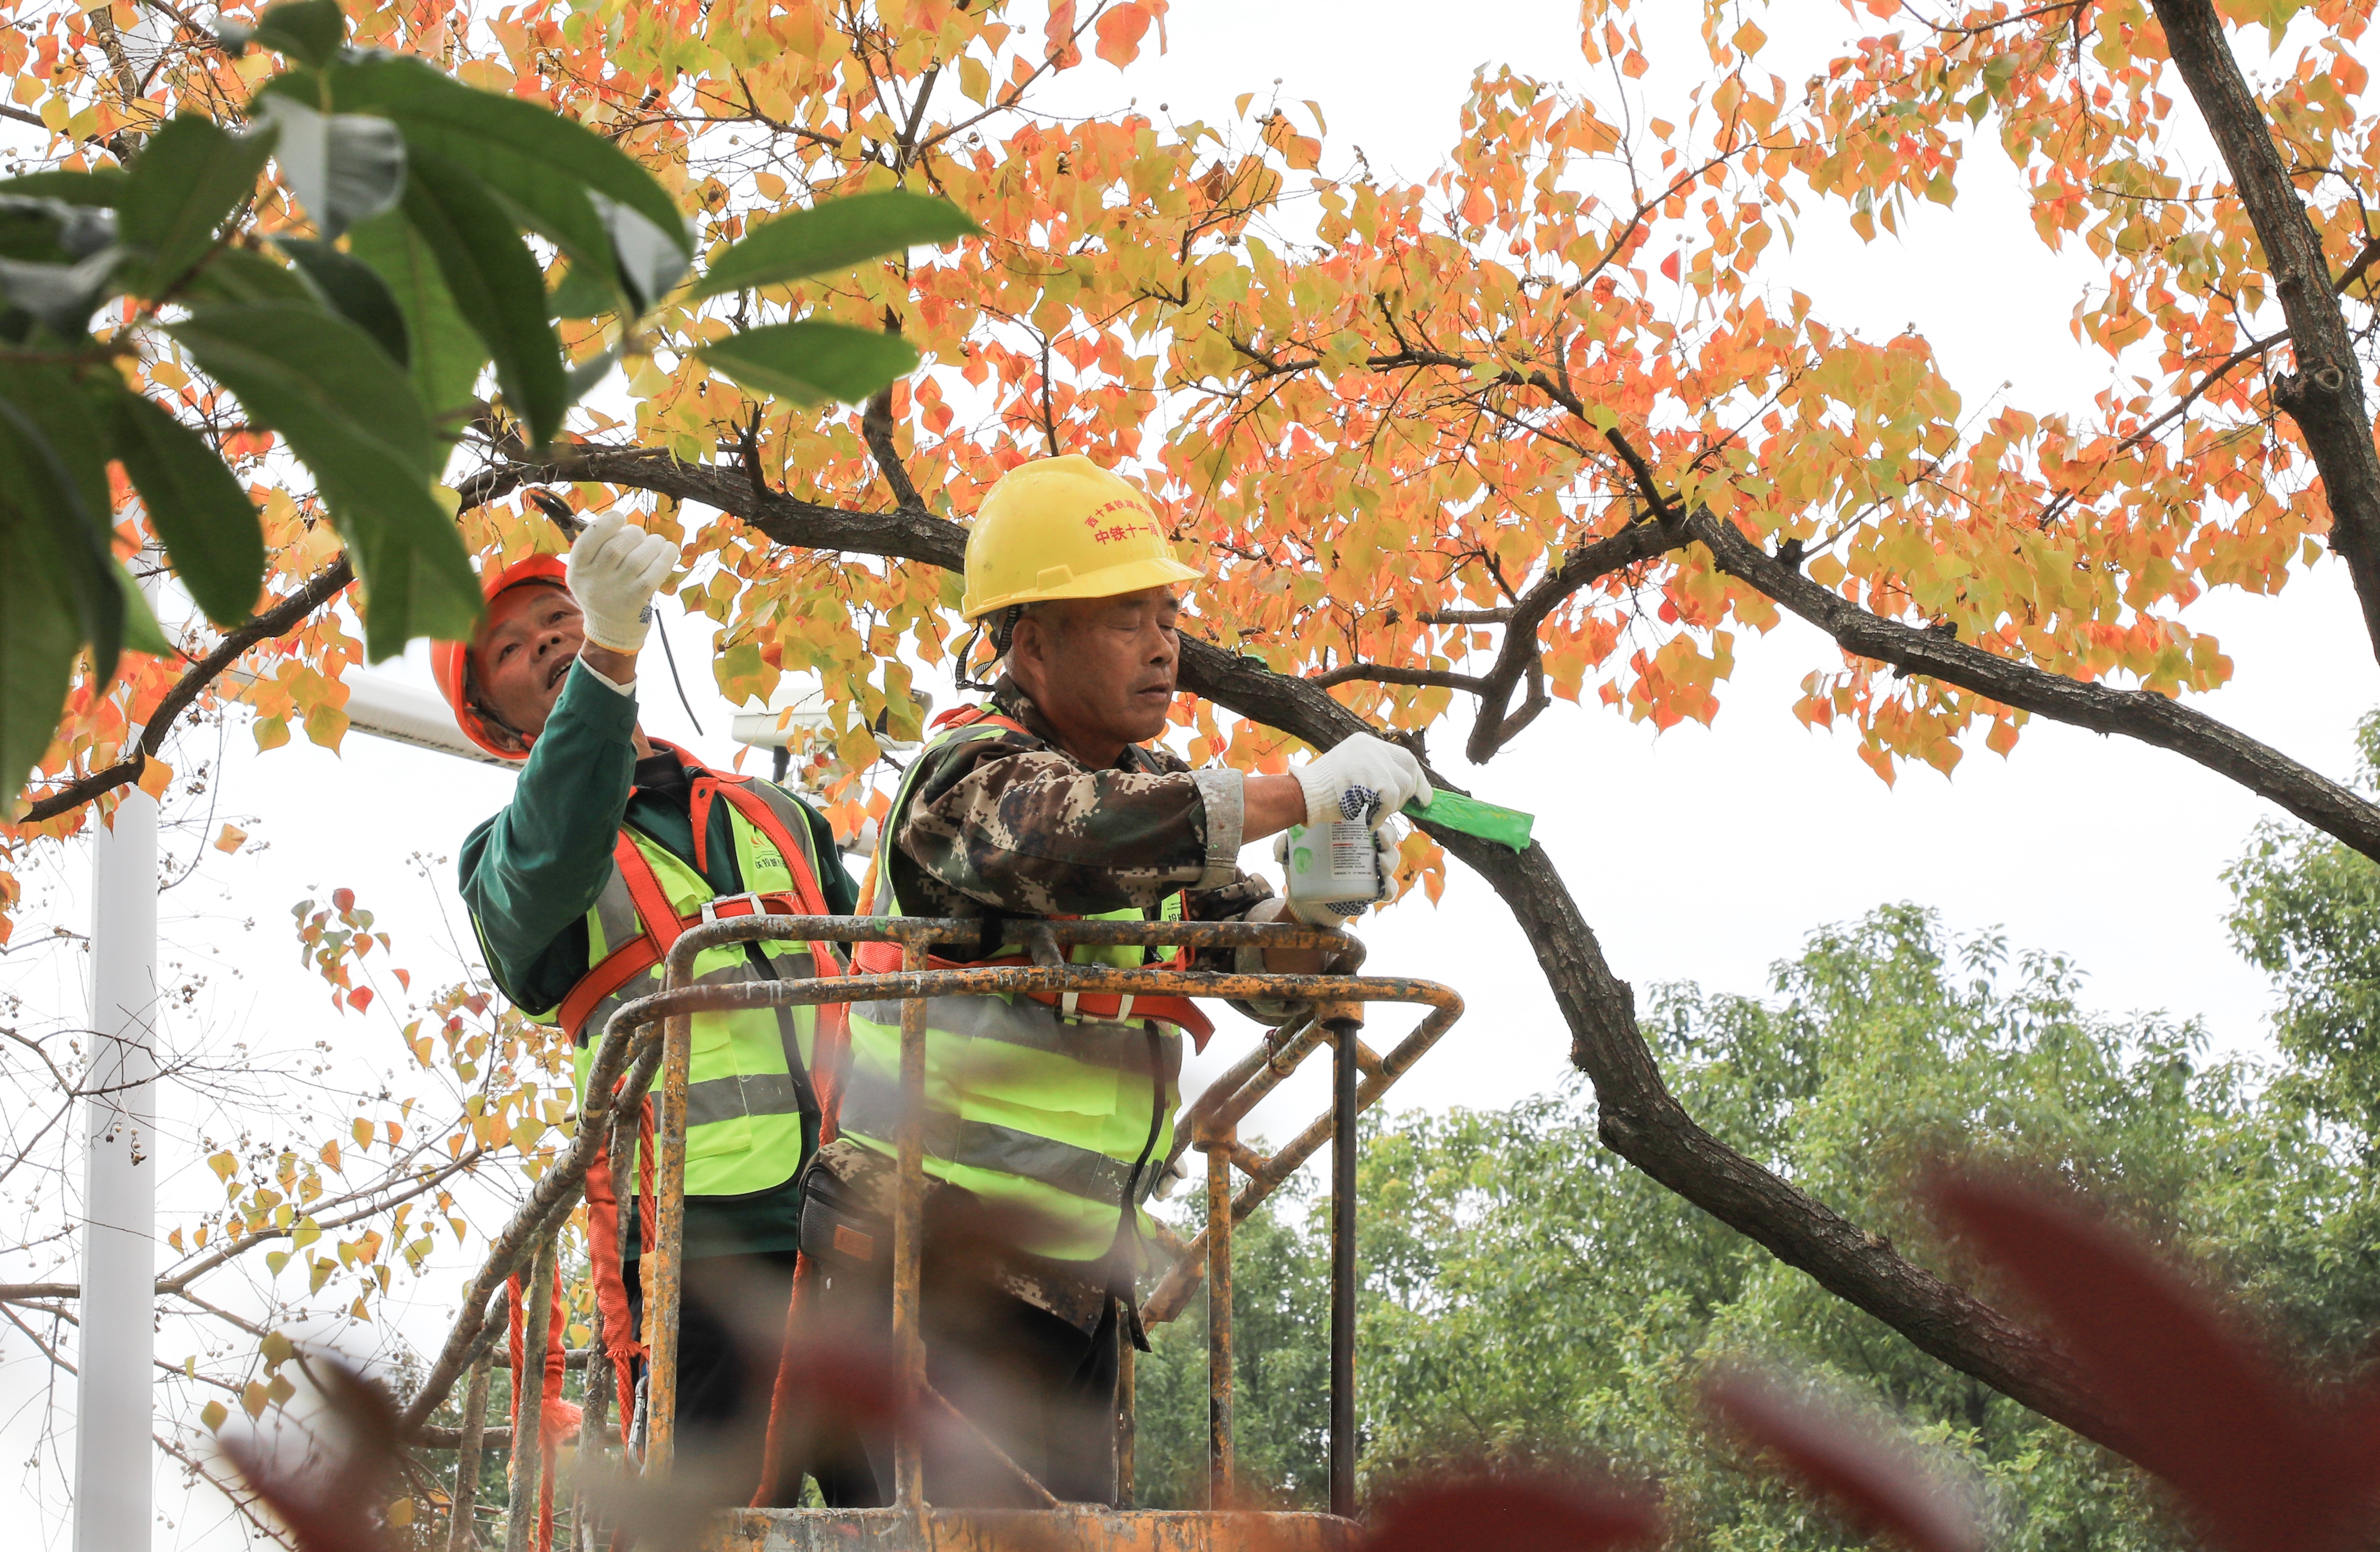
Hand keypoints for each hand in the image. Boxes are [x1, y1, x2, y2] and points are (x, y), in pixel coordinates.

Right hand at [565, 511, 677, 652]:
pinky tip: (670, 549)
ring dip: (653, 543)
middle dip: (634, 533)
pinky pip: (654, 572)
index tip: (619, 518)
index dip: (606, 523)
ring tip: (657, 544)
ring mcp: (616, 591)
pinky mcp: (637, 599)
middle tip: (640, 537)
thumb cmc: (603, 594)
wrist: (611, 633)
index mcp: (577, 570)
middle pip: (616, 546)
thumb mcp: (587, 575)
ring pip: (637, 557)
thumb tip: (621, 521)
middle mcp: (594, 581)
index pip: (588, 539)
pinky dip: (666, 556)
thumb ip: (596, 549)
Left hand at [1272, 821, 1399, 924]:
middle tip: (1378, 838)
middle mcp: (1367, 849)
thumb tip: (1282, 844)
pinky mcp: (1372, 891)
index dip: (1378, 816)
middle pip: (1389, 837)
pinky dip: (1388, 888)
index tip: (1369, 818)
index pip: (1372, 819)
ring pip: (1392, 860)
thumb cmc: (1304, 870)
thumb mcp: (1293, 855)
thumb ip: (1285, 846)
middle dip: (1388, 836)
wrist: (1306, 901)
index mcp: (1353, 834)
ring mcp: (1372, 871)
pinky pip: (1388, 889)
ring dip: (1390, 860)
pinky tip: (1381, 889)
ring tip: (1379, 863)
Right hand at [1292, 733, 1430, 828]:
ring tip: (1372, 814)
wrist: (1301, 795)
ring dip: (1392, 806)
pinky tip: (1369, 821)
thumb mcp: (1351, 773)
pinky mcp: (1371, 776)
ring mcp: (1371, 758)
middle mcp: (1371, 745)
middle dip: (1410, 791)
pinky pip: (1390, 799)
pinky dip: (1382, 815)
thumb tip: (1405, 791)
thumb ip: (1374, 775)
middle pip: (1409, 767)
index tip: (1424, 797)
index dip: (1417, 779)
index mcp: (1365, 743)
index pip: (1403, 757)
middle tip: (1398, 809)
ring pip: (1402, 785)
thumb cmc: (1322, 793)